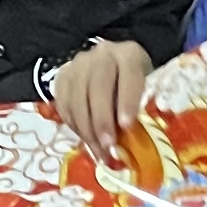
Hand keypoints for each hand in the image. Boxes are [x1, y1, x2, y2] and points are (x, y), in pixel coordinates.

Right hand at [48, 41, 155, 159]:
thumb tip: (129, 140)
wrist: (109, 64)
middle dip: (102, 120)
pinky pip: (64, 105)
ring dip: (86, 129)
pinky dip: (74, 126)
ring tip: (98, 150)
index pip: (128, 75)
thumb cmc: (131, 82)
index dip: (127, 101)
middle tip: (108, 145)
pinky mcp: (63, 78)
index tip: (126, 126)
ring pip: (77, 99)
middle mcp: (101, 56)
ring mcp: (78, 66)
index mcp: (128, 55)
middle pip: (98, 87)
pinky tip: (86, 140)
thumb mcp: (143, 87)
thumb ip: (138, 106)